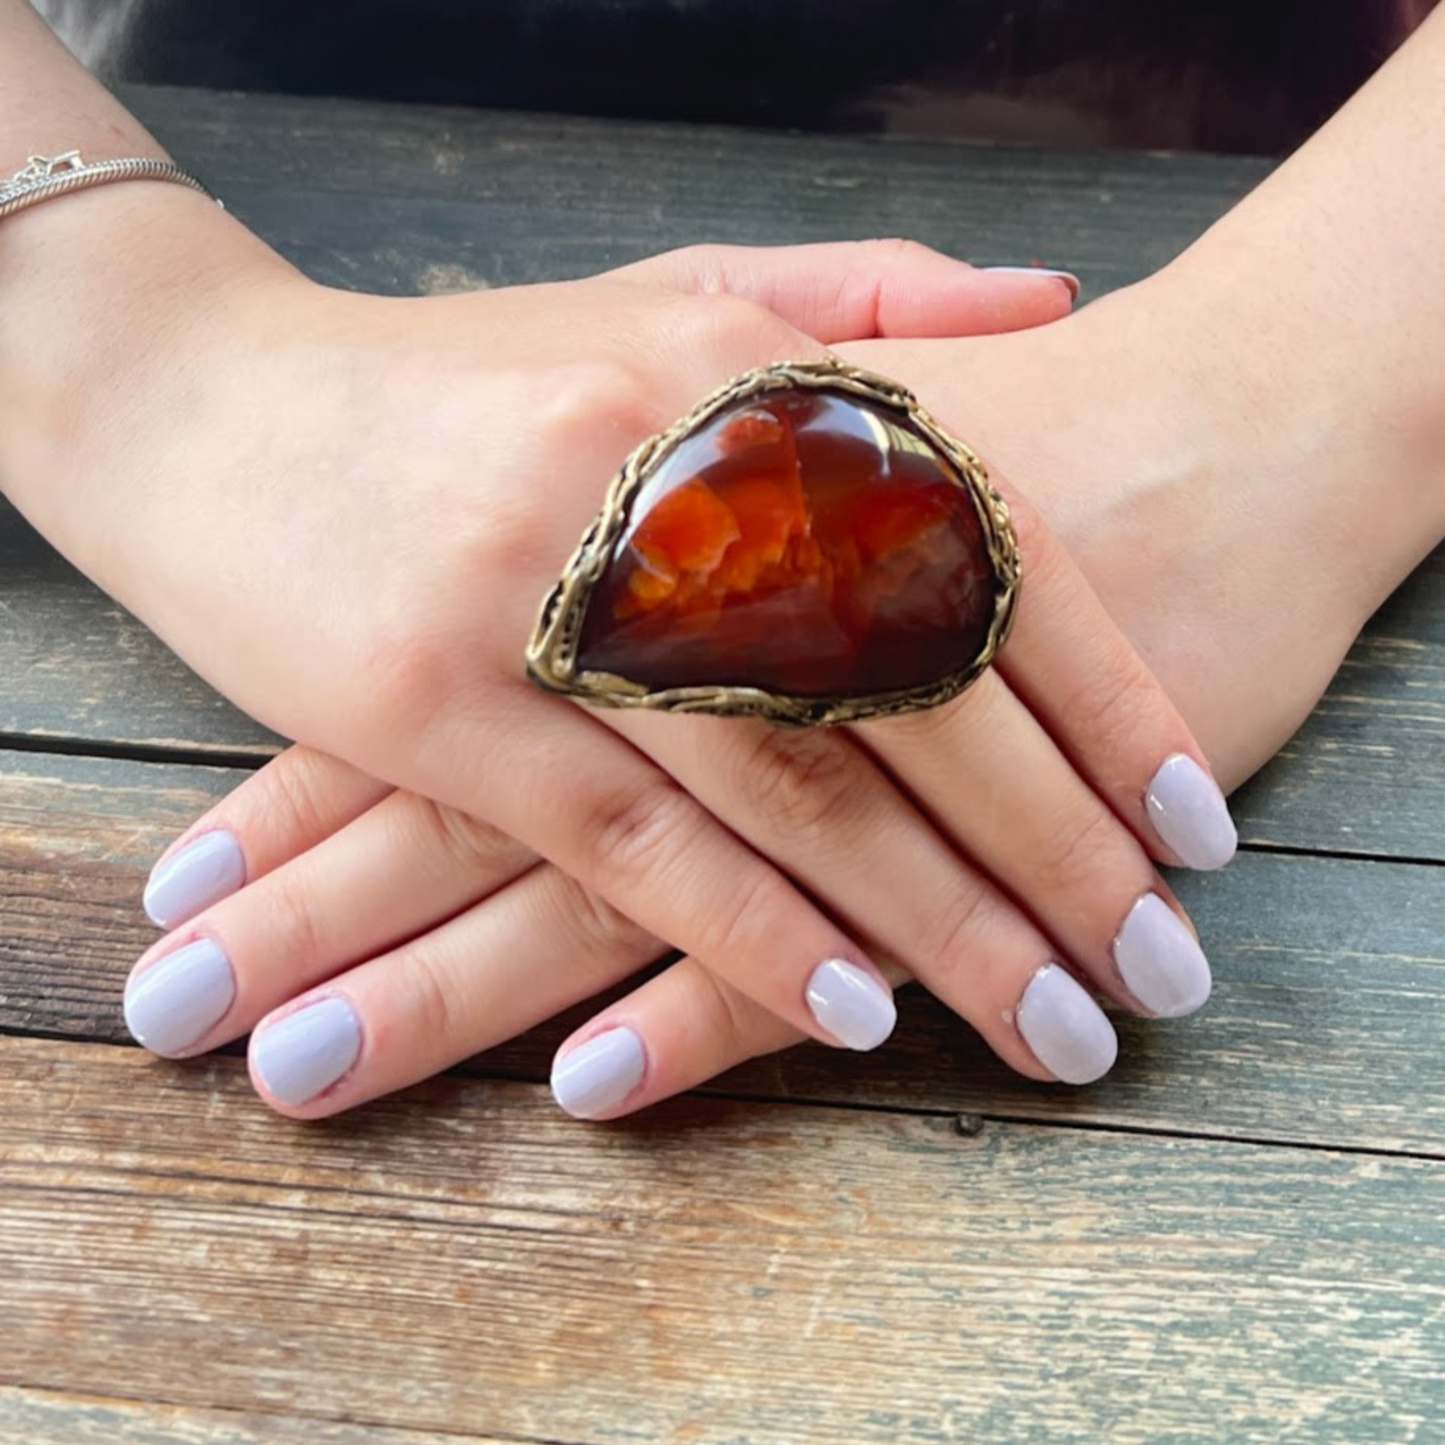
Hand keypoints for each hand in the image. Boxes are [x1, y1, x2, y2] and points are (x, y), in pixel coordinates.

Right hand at [104, 242, 1228, 1119]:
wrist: (204, 398)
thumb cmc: (465, 374)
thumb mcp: (671, 293)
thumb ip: (871, 302)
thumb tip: (1061, 301)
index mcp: (746, 366)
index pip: (985, 551)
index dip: (1110, 701)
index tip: (1199, 828)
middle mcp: (667, 466)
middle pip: (915, 690)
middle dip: (1058, 847)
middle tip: (1158, 972)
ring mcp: (546, 586)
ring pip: (794, 783)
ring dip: (936, 921)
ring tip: (1046, 1021)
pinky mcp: (435, 699)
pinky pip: (634, 841)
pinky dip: (753, 934)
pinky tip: (855, 1012)